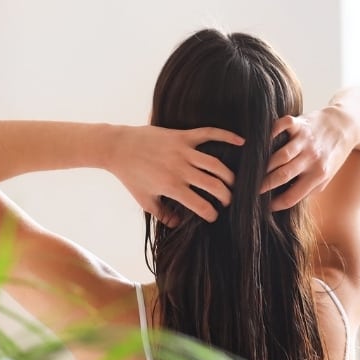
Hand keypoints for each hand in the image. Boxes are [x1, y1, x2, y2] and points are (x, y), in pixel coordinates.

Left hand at [112, 125, 243, 225]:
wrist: (118, 147)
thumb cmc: (130, 176)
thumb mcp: (144, 200)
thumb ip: (163, 214)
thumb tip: (178, 225)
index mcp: (171, 187)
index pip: (200, 205)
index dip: (211, 214)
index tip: (214, 217)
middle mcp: (180, 169)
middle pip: (214, 185)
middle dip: (226, 196)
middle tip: (229, 201)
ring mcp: (182, 151)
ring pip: (216, 164)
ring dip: (229, 176)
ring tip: (233, 183)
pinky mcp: (182, 135)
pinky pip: (209, 134)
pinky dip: (227, 136)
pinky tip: (241, 141)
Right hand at [260, 109, 353, 210]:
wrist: (345, 125)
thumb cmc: (332, 154)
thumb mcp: (326, 176)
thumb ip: (308, 188)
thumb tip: (284, 201)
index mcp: (319, 175)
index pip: (293, 196)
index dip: (276, 204)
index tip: (264, 207)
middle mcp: (312, 158)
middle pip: (283, 176)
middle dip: (263, 185)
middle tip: (250, 190)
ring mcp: (305, 140)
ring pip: (279, 156)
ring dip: (263, 165)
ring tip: (251, 172)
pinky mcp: (300, 123)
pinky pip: (282, 127)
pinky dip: (270, 133)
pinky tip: (260, 142)